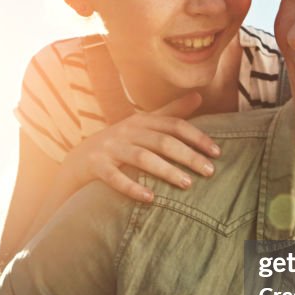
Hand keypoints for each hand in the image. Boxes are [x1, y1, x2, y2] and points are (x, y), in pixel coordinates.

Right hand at [63, 92, 220, 201]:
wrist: (78, 159)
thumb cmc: (119, 142)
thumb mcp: (143, 125)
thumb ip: (170, 112)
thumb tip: (199, 96)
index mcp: (141, 121)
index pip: (174, 125)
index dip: (197, 137)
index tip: (217, 153)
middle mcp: (126, 131)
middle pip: (162, 141)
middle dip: (187, 156)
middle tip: (209, 171)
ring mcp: (110, 148)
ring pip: (142, 158)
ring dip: (166, 170)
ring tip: (187, 184)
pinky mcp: (95, 165)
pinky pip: (114, 177)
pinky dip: (132, 187)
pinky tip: (150, 198)